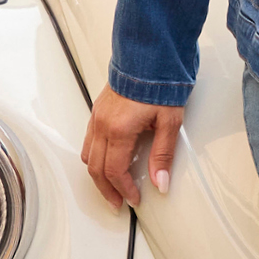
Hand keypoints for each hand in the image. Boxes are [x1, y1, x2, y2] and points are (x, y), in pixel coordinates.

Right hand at [81, 93, 182, 211]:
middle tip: (117, 203)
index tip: (134, 199)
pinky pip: (88, 140)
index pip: (115, 171)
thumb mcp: (169, 122)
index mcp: (119, 130)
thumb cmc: (160, 83)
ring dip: (98, 176)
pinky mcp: (98, 110)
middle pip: (96, 168)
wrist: (149, 56)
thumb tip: (160, 181)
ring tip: (110, 188)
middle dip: (107, 190)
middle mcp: (103, 125)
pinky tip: (105, 162)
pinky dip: (94, 157)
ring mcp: (97, 117)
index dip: (124, 190)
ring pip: (88, 155)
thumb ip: (163, 154)